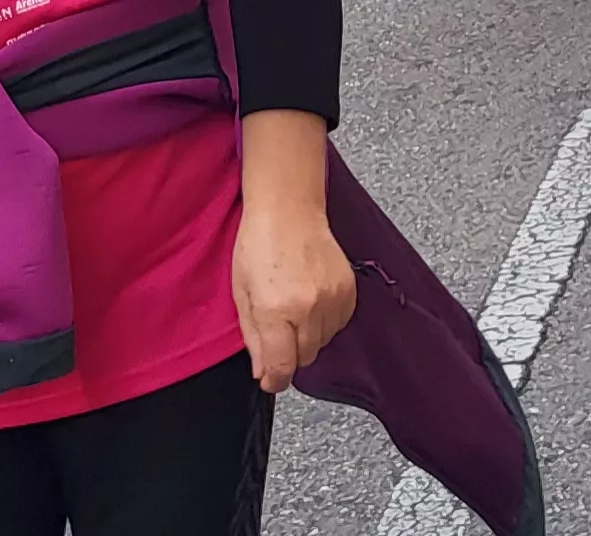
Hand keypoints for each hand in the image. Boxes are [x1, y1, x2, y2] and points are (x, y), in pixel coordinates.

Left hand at [230, 199, 357, 390]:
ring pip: (322, 342)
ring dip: (307, 336)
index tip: (270, 379)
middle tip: (277, 327)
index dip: (274, 379)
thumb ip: (253, 338)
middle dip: (289, 352)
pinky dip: (325, 320)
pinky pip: (339, 324)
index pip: (282, 367)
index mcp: (275, 310)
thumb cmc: (259, 244)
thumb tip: (263, 371)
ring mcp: (332, 299)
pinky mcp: (349, 291)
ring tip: (294, 306)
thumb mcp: (241, 294)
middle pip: (304, 358)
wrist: (289, 210)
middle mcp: (308, 309)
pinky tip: (311, 299)